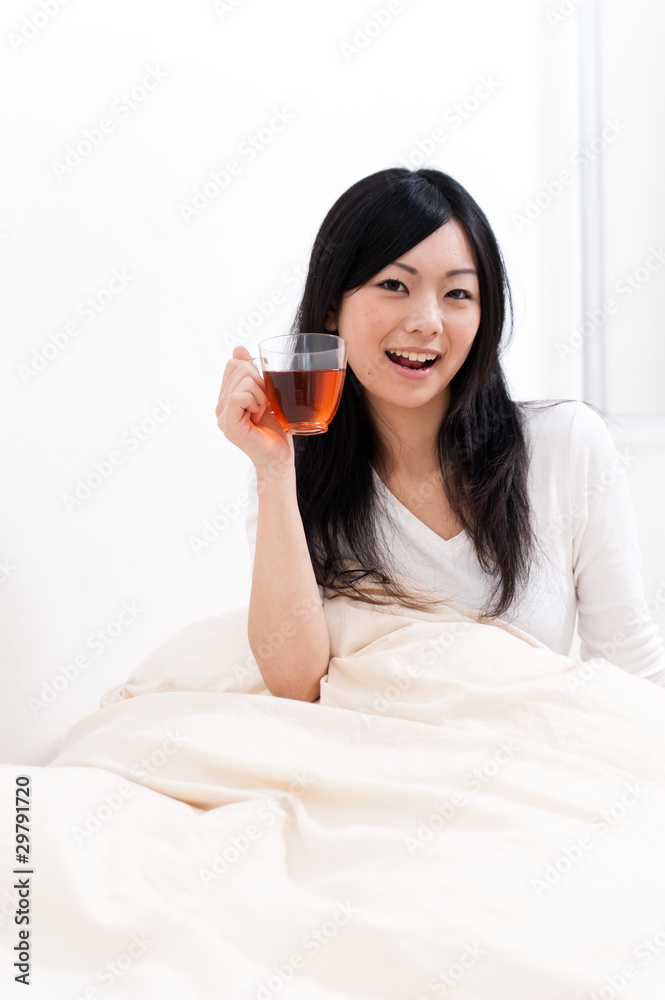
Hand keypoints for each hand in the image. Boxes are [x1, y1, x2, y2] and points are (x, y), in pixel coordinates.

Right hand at [215, 345, 294, 473]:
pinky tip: (258, 417)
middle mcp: (220, 406)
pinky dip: (255, 402)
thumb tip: (238, 348)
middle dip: (259, 382)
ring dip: (261, 395)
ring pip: (242, 381)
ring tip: (262, 414)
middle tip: (263, 406)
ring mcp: (222, 416)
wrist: (280, 457)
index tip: (262, 394)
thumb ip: (251, 372)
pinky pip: (239, 397)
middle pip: (238, 368)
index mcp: (226, 397)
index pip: (234, 364)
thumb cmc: (275, 429)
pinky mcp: (229, 425)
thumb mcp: (265, 393)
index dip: (254, 372)